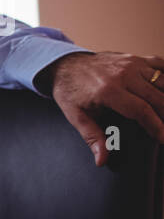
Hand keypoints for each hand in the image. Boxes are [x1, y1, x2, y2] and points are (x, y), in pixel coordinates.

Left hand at [44, 52, 163, 165]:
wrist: (65, 64)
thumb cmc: (70, 91)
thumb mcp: (76, 116)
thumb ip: (93, 138)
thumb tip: (102, 160)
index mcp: (108, 90)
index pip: (141, 110)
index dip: (156, 126)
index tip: (163, 139)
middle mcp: (123, 74)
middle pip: (158, 97)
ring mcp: (132, 63)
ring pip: (163, 81)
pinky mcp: (136, 58)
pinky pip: (161, 65)